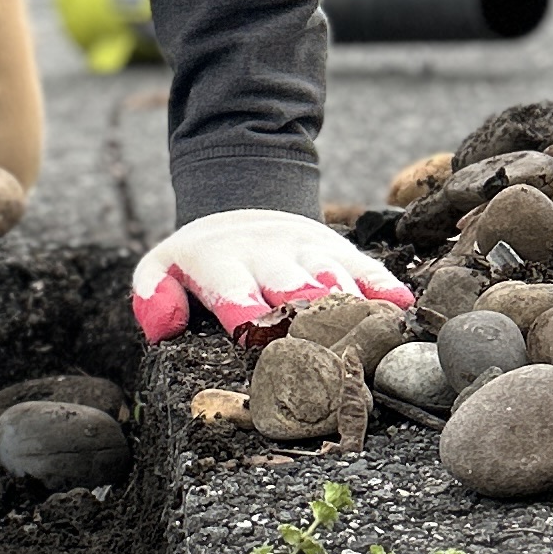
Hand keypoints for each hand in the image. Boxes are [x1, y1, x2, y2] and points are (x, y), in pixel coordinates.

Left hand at [131, 209, 412, 342]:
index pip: (232, 291)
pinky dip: (382, 286)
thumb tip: (161, 328)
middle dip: (305, 314)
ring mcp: (306, 250)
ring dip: (348, 303)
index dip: (245, 315)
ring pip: (331, 276)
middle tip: (322, 345)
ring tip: (368, 330)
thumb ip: (152, 296)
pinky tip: (401, 307)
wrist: (242, 208)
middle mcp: (267, 255)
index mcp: (220, 262)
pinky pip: (364, 267)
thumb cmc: (200, 260)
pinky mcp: (337, 250)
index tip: (256, 340)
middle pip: (290, 286)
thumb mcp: (160, 267)